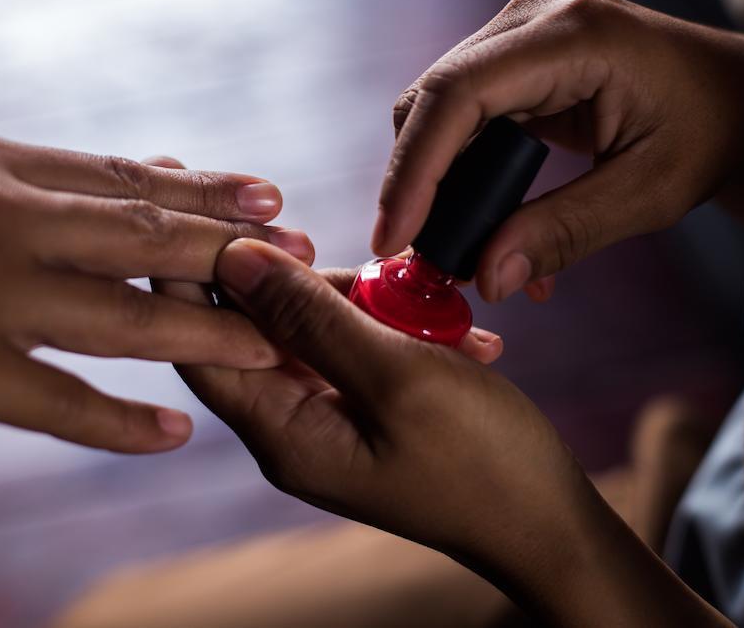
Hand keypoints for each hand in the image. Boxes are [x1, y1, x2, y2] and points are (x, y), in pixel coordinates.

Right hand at [0, 120, 312, 452]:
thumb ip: (5, 178)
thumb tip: (72, 189)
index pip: (126, 179)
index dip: (207, 189)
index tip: (270, 194)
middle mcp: (5, 221)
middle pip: (148, 237)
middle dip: (235, 252)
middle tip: (306, 260)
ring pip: (124, 314)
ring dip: (209, 333)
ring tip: (275, 346)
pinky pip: (53, 401)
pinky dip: (117, 421)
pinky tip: (170, 434)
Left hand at [161, 239, 730, 625]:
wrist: (549, 525)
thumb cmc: (482, 460)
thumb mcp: (397, 376)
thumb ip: (310, 316)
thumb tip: (233, 260)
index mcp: (282, 433)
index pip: (201, 348)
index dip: (194, 281)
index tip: (212, 217)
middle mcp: (292, 429)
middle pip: (257, 332)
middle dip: (298, 282)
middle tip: (346, 255)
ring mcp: (329, 420)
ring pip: (313, 331)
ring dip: (363, 302)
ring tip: (429, 308)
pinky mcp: (364, 411)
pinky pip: (355, 348)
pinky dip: (393, 326)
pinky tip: (450, 331)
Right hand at [374, 0, 743, 302]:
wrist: (732, 98)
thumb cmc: (707, 133)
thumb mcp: (647, 193)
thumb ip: (564, 233)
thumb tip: (486, 278)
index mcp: (574, 36)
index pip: (459, 94)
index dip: (414, 168)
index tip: (392, 237)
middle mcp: (534, 17)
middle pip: (433, 100)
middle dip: (418, 184)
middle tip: (426, 257)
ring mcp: (518, 29)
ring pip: (436, 110)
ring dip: (438, 182)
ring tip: (463, 247)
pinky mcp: (512, 52)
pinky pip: (460, 114)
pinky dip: (461, 170)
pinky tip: (484, 218)